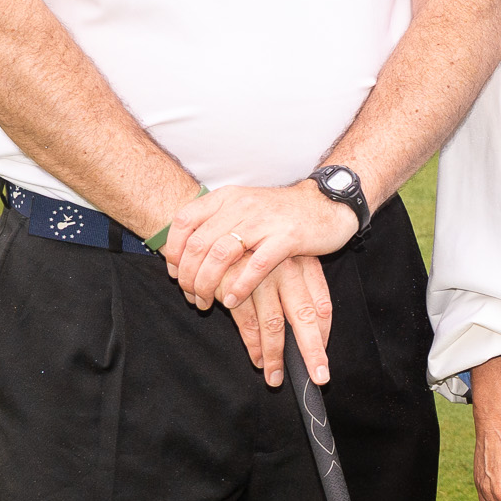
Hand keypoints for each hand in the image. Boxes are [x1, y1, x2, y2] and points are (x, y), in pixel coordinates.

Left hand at [166, 179, 356, 313]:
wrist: (327, 203)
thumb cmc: (281, 212)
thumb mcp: (243, 207)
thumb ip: (216, 223)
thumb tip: (184, 253)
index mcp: (226, 197)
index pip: (184, 221)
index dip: (173, 251)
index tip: (174, 274)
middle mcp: (241, 206)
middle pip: (199, 244)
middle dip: (189, 276)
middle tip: (191, 296)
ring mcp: (264, 221)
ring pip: (221, 255)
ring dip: (208, 283)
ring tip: (207, 302)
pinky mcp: (287, 238)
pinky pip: (256, 265)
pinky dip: (240, 286)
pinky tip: (232, 300)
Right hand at [229, 253, 332, 387]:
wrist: (213, 225)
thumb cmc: (253, 250)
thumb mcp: (284, 260)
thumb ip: (303, 289)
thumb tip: (318, 331)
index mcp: (304, 263)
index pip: (322, 304)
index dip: (324, 334)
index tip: (322, 356)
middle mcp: (287, 269)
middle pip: (305, 317)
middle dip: (312, 351)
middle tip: (319, 377)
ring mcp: (261, 276)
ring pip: (274, 325)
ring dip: (275, 355)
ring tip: (275, 378)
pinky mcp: (235, 283)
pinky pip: (248, 322)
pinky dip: (251, 344)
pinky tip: (256, 358)